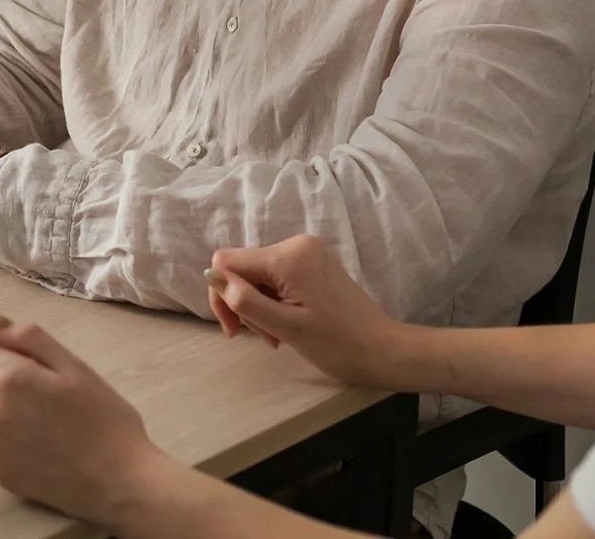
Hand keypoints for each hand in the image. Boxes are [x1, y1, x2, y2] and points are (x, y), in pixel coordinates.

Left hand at [0, 315, 173, 528]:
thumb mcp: (75, 366)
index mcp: (10, 378)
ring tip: (38, 413)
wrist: (120, 481)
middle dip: (2, 371)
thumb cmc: (106, 418)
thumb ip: (29, 338)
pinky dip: (3, 432)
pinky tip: (36, 439)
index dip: (5, 344)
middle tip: (44, 386)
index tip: (32, 357)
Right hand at [205, 234, 409, 389]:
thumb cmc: (336, 344)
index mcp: (288, 255)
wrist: (382, 350)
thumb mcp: (285, 327)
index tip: (234, 329)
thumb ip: (245, 301)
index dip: (221, 294)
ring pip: (258, 276)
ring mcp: (306, 253)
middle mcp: (296, 244)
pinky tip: (287, 325)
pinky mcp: (313, 264)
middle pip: (243, 269)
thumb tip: (212, 277)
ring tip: (279, 336)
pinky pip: (276, 278)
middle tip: (263, 338)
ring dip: (259, 308)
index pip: (227, 261)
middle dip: (244, 305)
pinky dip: (274, 303)